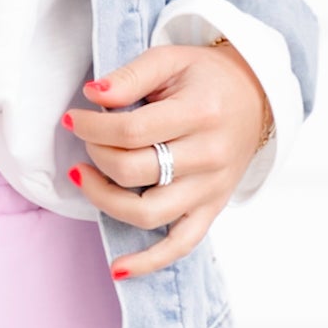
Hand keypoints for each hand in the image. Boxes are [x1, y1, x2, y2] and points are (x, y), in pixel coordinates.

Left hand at [62, 42, 271, 275]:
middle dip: (96, 154)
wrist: (254, 96)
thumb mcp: (170, 59)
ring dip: (104, 199)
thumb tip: (93, 95)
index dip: (91, 127)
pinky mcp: (212, 209)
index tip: (73, 119)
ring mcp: (211, 189)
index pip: (131, 130)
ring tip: (85, 176)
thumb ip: (131, 76)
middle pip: (134, 171)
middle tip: (87, 139)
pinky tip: (118, 268)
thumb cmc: (205, 77)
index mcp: (201, 113)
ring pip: (148, 213)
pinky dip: (149, 262)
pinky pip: (181, 246)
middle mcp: (209, 156)